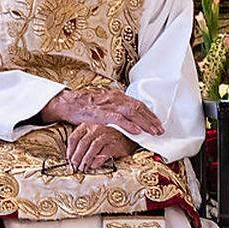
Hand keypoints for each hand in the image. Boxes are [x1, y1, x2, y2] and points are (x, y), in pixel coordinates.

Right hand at [39, 89, 163, 136]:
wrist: (68, 102)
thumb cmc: (85, 105)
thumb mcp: (103, 103)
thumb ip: (116, 108)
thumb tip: (127, 115)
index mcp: (117, 96)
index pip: (137, 104)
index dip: (149, 114)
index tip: (157, 122)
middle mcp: (115, 98)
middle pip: (138, 108)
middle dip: (151, 120)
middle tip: (160, 130)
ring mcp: (108, 105)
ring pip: (131, 112)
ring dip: (144, 123)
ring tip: (153, 132)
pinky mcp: (100, 113)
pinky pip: (117, 119)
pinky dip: (129, 125)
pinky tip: (137, 131)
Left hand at [66, 123, 136, 171]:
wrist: (131, 136)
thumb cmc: (110, 137)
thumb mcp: (94, 135)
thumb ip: (84, 142)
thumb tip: (73, 158)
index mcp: (88, 125)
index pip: (74, 138)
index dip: (69, 151)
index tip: (69, 160)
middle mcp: (97, 127)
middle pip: (82, 143)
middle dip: (76, 157)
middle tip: (75, 167)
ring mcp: (107, 134)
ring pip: (92, 147)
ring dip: (86, 160)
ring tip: (83, 168)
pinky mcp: (116, 143)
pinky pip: (104, 152)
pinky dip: (98, 160)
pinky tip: (94, 166)